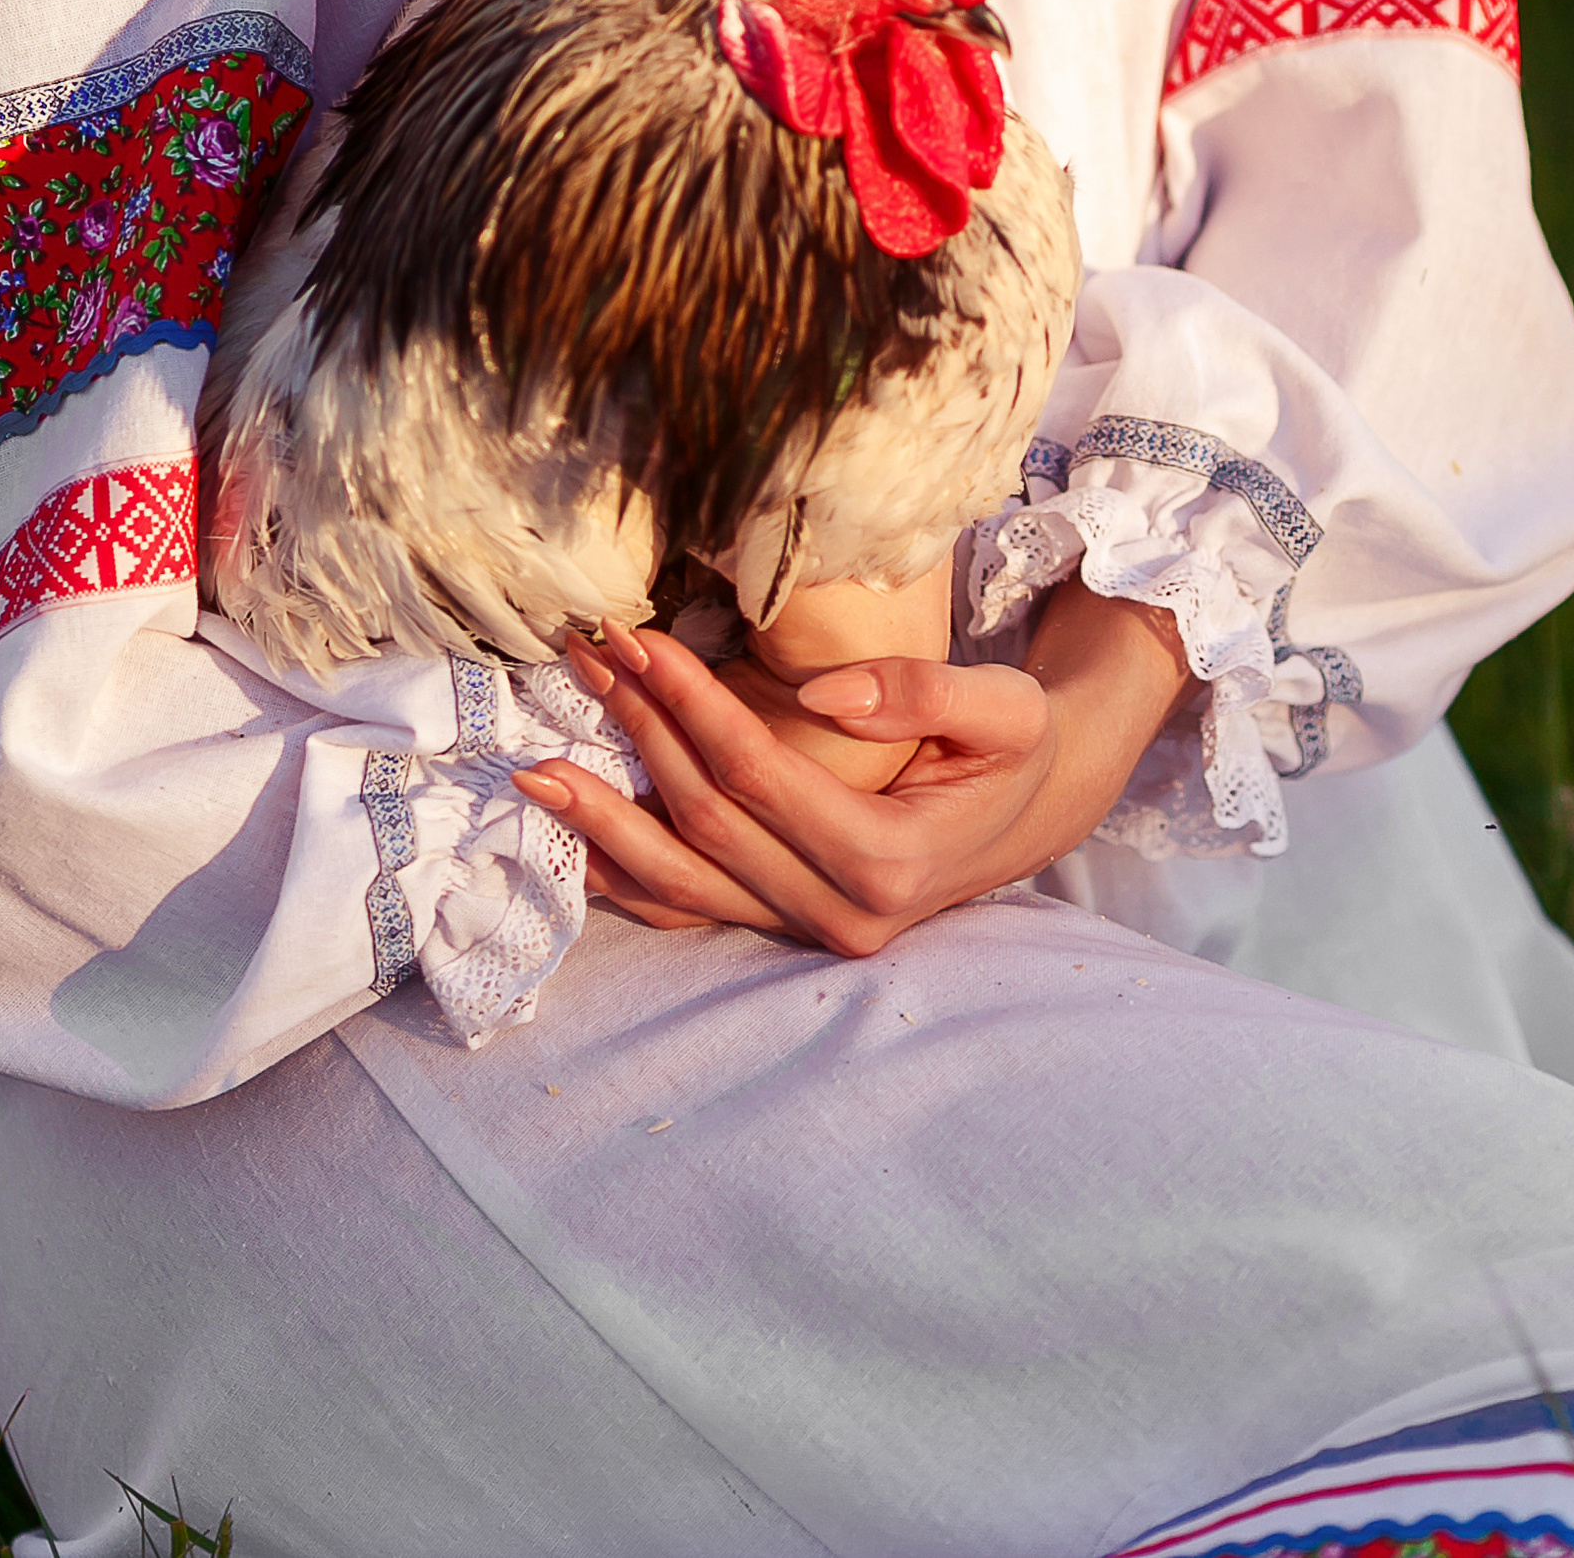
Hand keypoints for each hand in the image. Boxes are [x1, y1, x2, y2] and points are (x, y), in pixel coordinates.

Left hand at [510, 577, 1189, 956]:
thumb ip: (925, 694)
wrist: (1040, 807)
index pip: (759, 773)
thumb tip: (822, 692)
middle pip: (709, 823)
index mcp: (890, 860)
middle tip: (584, 664)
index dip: (691, 706)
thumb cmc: (1018, 746)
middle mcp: (844, 915)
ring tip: (534, 771)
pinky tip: (574, 840)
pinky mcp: (792, 926)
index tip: (638, 641)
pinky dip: (630, 878)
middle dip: (639, 737)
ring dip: (607, 824)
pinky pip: (695, 911)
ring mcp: (813, 933)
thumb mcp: (1004, 707)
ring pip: (686, 886)